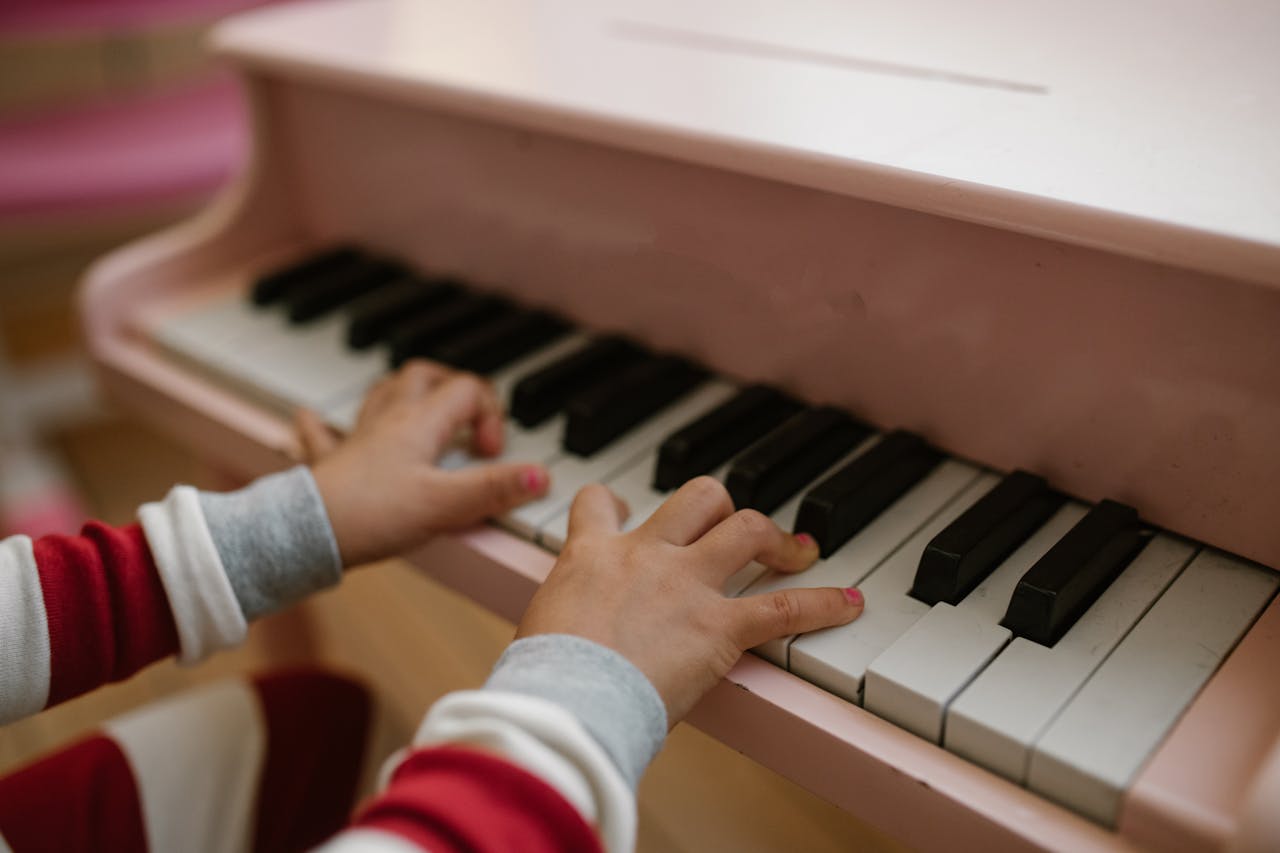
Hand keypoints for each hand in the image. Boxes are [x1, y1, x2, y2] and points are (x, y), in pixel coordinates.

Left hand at [302, 361, 549, 565]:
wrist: (307, 532)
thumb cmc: (371, 514)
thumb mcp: (446, 506)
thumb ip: (494, 489)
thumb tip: (541, 476)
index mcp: (419, 423)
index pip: (468, 390)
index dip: (491, 415)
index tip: (492, 453)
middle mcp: (388, 421)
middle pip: (422, 376)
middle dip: (451, 384)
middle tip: (468, 413)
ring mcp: (357, 440)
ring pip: (380, 394)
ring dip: (402, 391)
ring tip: (417, 401)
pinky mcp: (330, 465)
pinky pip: (320, 433)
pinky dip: (322, 424)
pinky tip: (310, 418)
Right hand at [516, 476, 864, 723]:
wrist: (567, 697)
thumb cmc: (543, 678)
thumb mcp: (537, 634)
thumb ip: (559, 624)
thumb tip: (552, 654)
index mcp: (590, 555)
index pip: (599, 504)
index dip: (613, 503)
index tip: (621, 510)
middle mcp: (644, 554)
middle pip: (695, 498)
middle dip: (718, 506)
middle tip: (730, 525)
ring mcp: (686, 584)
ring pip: (744, 527)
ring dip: (774, 536)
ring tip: (795, 549)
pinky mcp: (719, 626)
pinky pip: (784, 607)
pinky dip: (824, 604)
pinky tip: (850, 604)